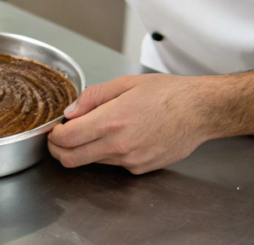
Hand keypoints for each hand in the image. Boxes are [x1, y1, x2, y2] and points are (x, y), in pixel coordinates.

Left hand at [47, 74, 211, 173]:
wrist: (199, 111)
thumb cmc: (167, 93)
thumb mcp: (126, 83)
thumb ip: (93, 97)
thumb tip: (71, 111)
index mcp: (111, 121)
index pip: (67, 138)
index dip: (54, 135)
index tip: (55, 128)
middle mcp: (118, 145)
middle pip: (72, 159)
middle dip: (59, 149)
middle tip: (59, 138)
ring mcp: (130, 161)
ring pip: (92, 162)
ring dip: (83, 150)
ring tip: (92, 131)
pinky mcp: (140, 169)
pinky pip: (114, 164)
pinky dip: (106, 153)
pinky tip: (118, 136)